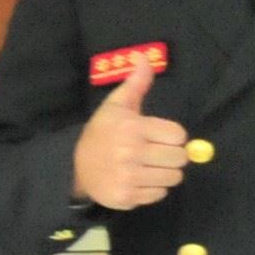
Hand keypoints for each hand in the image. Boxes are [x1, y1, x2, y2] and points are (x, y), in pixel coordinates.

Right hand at [73, 60, 190, 210]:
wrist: (74, 166)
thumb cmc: (102, 133)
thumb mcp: (116, 106)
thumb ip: (136, 83)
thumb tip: (143, 57)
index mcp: (132, 128)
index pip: (179, 136)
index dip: (172, 136)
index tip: (159, 136)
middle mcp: (130, 153)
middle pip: (180, 158)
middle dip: (172, 156)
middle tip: (155, 153)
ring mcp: (128, 177)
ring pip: (173, 178)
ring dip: (165, 173)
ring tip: (148, 166)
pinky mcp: (126, 197)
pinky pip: (159, 195)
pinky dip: (153, 189)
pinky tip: (138, 180)